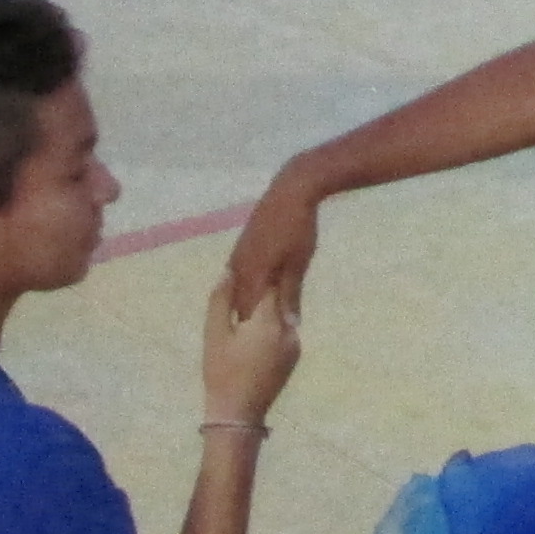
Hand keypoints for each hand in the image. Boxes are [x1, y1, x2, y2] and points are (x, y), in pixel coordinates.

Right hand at [202, 269, 299, 425]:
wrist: (239, 414)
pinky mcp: (294, 357)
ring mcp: (294, 345)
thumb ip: (221, 299)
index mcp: (269, 321)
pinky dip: (272, 326)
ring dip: (268, 309)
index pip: (271, 284)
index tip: (252, 262)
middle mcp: (288, 330)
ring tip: (247, 308)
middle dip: (265, 290)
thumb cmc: (222, 372)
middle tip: (247, 284)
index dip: (262, 272)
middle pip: (279, 299)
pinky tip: (254, 332)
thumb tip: (229, 271)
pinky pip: (284, 331)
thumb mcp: (214, 334)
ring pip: (282, 315)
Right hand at [222, 172, 318, 321]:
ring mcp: (238, 253)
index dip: (251, 328)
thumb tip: (291, 324)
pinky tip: (254, 290)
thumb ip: (291, 294)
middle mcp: (239, 265)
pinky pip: (237, 273)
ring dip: (245, 300)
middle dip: (247, 317)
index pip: (245, 310)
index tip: (260, 342)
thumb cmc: (298, 229)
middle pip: (237, 300)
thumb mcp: (298, 264)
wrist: (290, 191)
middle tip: (260, 334)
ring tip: (257, 316)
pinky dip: (244, 285)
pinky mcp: (241, 245)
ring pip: (236, 286)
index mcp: (252, 273)